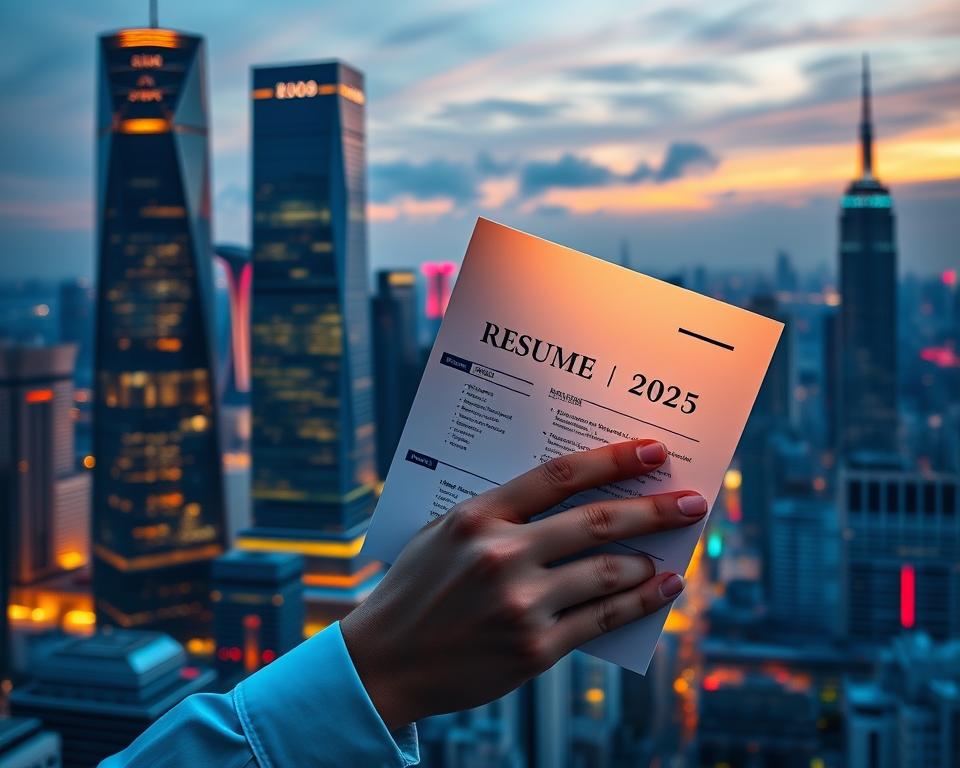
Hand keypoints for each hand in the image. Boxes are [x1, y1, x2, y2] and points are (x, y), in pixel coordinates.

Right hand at [340, 439, 705, 729]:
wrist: (385, 662)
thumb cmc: (417, 589)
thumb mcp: (444, 534)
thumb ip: (499, 513)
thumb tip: (572, 496)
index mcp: (477, 517)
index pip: (560, 476)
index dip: (612, 459)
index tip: (652, 450)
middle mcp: (501, 556)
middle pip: (597, 522)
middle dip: (655, 508)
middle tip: (693, 501)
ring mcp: (520, 605)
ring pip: (607, 572)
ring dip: (648, 561)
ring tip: (668, 556)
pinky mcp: (534, 650)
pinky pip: (602, 619)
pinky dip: (640, 602)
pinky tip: (661, 589)